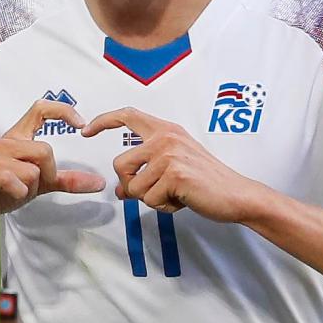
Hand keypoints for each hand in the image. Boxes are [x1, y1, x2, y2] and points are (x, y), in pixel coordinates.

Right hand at [0, 100, 105, 231]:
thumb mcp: (36, 184)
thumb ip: (65, 180)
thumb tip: (99, 183)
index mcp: (17, 137)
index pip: (41, 109)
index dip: (63, 111)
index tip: (82, 125)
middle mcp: (6, 142)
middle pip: (46, 151)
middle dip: (47, 175)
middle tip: (33, 187)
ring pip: (33, 169)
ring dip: (31, 188)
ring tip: (15, 192)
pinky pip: (17, 180)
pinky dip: (19, 192)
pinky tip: (9, 195)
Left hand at [81, 107, 257, 222]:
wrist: (236, 195)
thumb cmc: (206, 182)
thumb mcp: (175, 167)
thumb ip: (147, 169)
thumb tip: (120, 189)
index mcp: (166, 130)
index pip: (128, 115)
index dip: (103, 120)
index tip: (86, 129)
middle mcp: (165, 138)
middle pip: (120, 164)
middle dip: (131, 186)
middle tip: (154, 193)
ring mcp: (169, 154)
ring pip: (133, 187)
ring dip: (150, 199)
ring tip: (174, 195)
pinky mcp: (174, 174)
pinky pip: (149, 200)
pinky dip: (163, 207)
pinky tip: (182, 201)